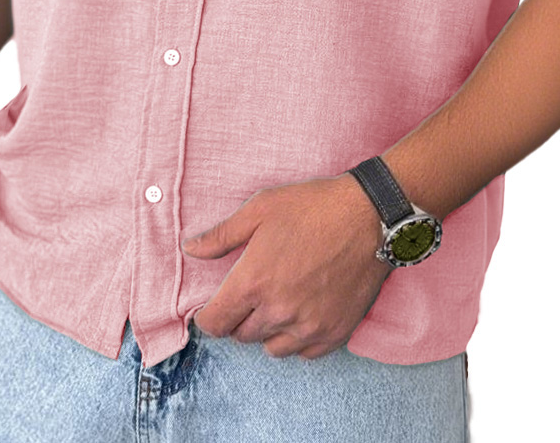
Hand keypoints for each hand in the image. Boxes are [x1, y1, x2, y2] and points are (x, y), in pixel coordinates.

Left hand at [181, 172, 393, 359]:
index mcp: (253, 282)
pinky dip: (298, 339)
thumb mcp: (260, 208)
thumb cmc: (312, 207)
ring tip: (278, 302)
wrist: (369, 216)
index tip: (216, 306)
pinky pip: (304, 353)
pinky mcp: (334, 332)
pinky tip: (303, 312)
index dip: (209, 316)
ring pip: (272, 348)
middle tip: (253, 292)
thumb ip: (221, 235)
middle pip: (242, 336)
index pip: (215, 324)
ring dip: (268, 330)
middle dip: (240, 317)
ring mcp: (308, 326)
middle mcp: (278, 311)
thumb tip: (190, 249)